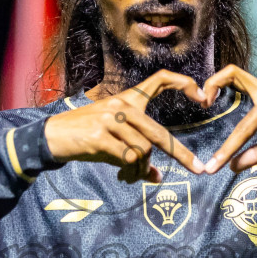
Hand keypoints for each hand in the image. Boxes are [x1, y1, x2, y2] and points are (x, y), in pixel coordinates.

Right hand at [44, 70, 209, 182]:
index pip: (159, 79)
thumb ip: (137, 151)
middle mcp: (121, 106)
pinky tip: (125, 177)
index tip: (203, 97)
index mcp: (127, 99)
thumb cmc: (87, 136)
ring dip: (141, 170)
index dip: (183, 83)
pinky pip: (127, 159)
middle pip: (158, 133)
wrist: (53, 136)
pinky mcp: (99, 137)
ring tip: (132, 177)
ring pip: (143, 151)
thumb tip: (156, 176)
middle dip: (181, 154)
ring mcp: (110, 121)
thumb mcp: (114, 138)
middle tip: (199, 169)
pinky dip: (131, 172)